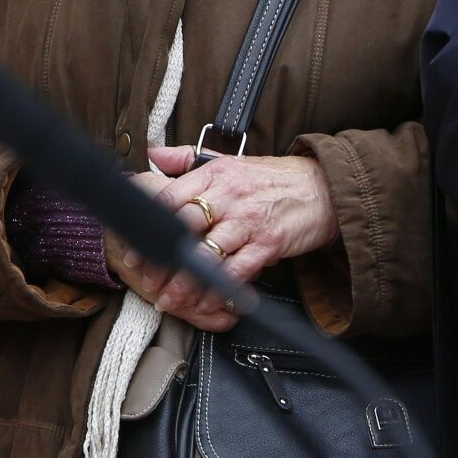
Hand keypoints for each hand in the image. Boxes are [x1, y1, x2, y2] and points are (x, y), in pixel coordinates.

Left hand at [106, 150, 338, 332]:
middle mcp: (228, 195)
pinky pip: (238, 271)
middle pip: (183, 227)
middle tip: (146, 279)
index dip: (147, 226)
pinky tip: (209, 302)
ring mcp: (248, 220)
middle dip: (161, 258)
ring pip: (207, 254)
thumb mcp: (228, 160)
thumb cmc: (272, 178)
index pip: (170, 197)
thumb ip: (186, 159)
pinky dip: (221, 289)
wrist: (323, 187)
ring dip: (186, 281)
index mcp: (213, 174)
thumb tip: (150, 155)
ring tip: (170, 299)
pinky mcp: (268, 243)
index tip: (134, 248)